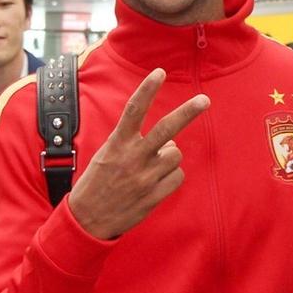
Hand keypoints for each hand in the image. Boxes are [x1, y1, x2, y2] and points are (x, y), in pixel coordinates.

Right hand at [69, 68, 208, 239]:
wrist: (87, 220)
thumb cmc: (97, 182)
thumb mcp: (107, 155)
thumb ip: (134, 143)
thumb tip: (169, 141)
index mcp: (117, 144)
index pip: (134, 110)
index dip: (147, 89)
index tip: (159, 72)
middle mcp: (132, 158)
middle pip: (166, 129)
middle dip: (187, 112)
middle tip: (204, 100)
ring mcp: (144, 178)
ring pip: (175, 154)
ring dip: (169, 157)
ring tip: (152, 166)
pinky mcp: (153, 196)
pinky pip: (177, 177)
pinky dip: (171, 177)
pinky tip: (156, 183)